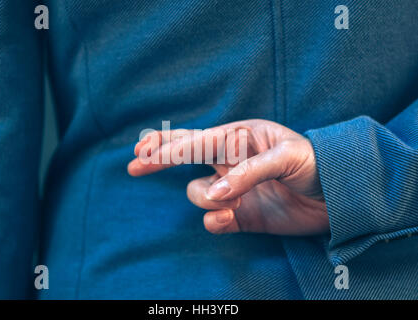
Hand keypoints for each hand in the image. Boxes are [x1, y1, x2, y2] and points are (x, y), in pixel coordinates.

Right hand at [128, 119, 328, 235]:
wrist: (340, 196)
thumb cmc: (317, 164)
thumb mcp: (286, 157)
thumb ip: (247, 173)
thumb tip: (214, 194)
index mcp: (240, 139)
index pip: (196, 140)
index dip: (167, 146)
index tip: (141, 153)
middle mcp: (230, 163)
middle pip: (185, 157)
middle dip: (160, 157)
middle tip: (135, 161)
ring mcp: (234, 190)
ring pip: (199, 195)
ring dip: (206, 200)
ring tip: (232, 203)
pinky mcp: (242, 215)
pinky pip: (215, 219)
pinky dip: (216, 221)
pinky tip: (228, 218)